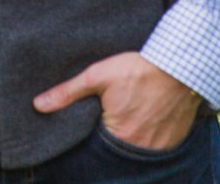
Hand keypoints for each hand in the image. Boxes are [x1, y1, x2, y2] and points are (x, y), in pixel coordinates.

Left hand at [33, 52, 200, 152]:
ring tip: (129, 123)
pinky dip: (150, 141)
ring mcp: (159, 148)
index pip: (94, 149)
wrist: (181, 65)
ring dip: (131, 142)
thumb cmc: (138, 69)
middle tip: (111, 123)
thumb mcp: (99, 75)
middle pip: (116, 154)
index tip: (91, 128)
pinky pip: (157, 150)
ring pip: (136, 154)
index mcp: (117, 135)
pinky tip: (147, 124)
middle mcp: (138, 148)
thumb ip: (68, 92)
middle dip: (110, 143)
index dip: (90, 140)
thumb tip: (38, 105)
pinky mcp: (175, 142)